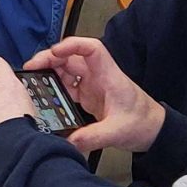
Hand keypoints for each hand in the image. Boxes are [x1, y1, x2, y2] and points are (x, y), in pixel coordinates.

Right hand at [29, 37, 166, 153]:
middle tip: (32, 68)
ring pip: (66, 70)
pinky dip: (54, 87)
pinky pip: (67, 86)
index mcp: (108, 76)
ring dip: (49, 72)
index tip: (54, 52)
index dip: (71, 45)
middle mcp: (98, 76)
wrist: (154, 131)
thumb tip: (68, 141)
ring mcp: (92, 85)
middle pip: (71, 57)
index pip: (91, 49)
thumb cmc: (143, 123)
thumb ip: (92, 136)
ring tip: (32, 81)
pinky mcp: (88, 96)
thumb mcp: (117, 132)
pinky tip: (43, 95)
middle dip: (50, 58)